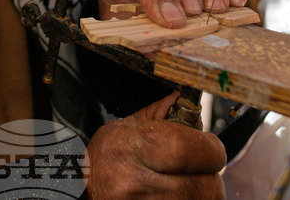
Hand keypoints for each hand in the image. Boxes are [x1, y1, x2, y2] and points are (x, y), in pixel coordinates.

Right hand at [85, 93, 225, 198]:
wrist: (78, 191)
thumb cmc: (101, 161)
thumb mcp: (122, 130)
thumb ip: (156, 116)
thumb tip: (182, 98)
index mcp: (131, 150)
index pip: (192, 150)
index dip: (211, 149)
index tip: (210, 148)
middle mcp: (137, 186)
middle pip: (208, 186)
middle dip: (209, 176)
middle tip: (198, 170)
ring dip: (201, 192)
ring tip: (185, 183)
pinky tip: (177, 194)